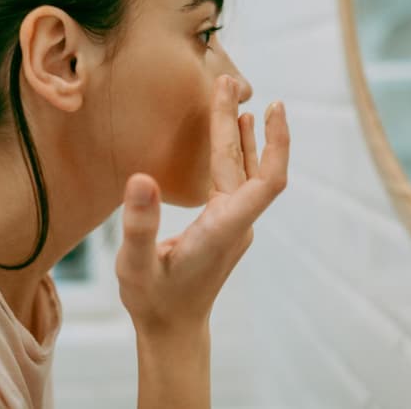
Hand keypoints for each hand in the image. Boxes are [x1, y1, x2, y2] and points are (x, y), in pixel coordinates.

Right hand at [115, 75, 289, 332]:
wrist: (172, 331)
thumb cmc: (153, 301)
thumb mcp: (135, 265)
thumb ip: (140, 224)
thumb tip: (141, 178)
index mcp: (224, 228)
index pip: (266, 182)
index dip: (275, 144)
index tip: (272, 107)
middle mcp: (237, 223)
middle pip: (249, 166)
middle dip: (239, 122)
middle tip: (227, 81)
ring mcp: (234, 225)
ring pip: (245, 171)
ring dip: (242, 135)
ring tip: (235, 97)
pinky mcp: (226, 226)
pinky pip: (238, 180)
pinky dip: (236, 152)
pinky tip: (233, 134)